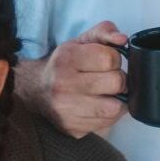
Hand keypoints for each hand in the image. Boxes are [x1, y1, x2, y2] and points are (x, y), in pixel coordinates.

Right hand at [26, 21, 128, 137]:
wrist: (37, 90)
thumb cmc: (65, 64)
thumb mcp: (81, 41)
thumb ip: (104, 32)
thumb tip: (122, 39)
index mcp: (66, 58)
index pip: (110, 59)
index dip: (115, 59)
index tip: (107, 62)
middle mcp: (63, 85)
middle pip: (116, 83)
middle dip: (118, 79)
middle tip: (108, 78)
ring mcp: (67, 110)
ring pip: (115, 108)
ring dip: (117, 100)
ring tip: (106, 93)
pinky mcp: (72, 128)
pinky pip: (107, 123)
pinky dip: (109, 115)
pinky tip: (99, 106)